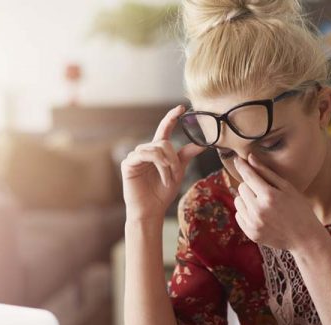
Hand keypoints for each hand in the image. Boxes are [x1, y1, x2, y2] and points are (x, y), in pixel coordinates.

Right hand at [121, 105, 205, 221]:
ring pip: (157, 148)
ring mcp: (135, 156)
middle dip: (174, 158)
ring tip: (169, 179)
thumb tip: (202, 144)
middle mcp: (146, 151)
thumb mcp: (178, 172)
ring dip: (168, 164)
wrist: (151, 210)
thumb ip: (186, 156)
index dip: (171, 117)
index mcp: (157, 151)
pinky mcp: (128, 163)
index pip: (164, 129)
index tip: (181, 107)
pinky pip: (146, 155)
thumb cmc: (162, 193)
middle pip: (164, 142)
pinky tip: (162, 178)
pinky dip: (159, 166)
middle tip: (177, 174)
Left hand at [233, 154, 324, 250]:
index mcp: (269, 196)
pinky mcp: (250, 233)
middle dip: (250, 185)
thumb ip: (267, 173)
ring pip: (238, 201)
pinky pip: (238, 215)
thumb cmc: (300, 209)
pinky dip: (246, 212)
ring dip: (246, 199)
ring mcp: (253, 223)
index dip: (242, 166)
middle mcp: (258, 210)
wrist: (305, 238)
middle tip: (264, 191)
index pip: (248, 176)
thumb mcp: (287, 188)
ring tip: (262, 203)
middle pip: (241, 187)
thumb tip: (250, 158)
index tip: (237, 159)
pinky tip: (260, 214)